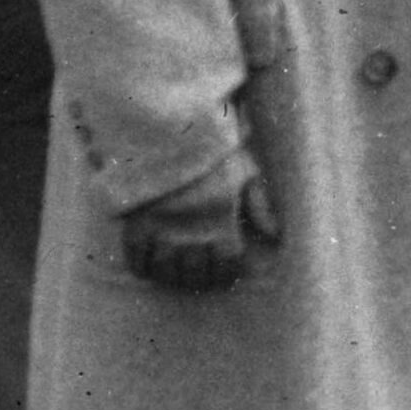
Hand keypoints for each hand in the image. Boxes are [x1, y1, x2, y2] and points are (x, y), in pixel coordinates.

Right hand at [122, 159, 279, 291]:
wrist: (167, 131)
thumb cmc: (210, 150)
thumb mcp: (243, 170)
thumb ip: (259, 204)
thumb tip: (275, 235)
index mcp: (222, 223)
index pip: (227, 266)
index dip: (225, 275)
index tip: (222, 274)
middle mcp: (193, 234)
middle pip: (194, 274)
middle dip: (197, 278)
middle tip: (195, 275)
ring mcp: (161, 232)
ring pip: (165, 271)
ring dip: (170, 276)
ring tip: (172, 273)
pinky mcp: (135, 224)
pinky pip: (135, 259)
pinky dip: (141, 267)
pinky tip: (147, 266)